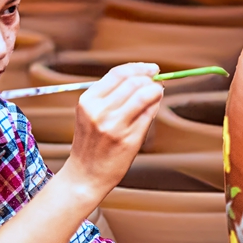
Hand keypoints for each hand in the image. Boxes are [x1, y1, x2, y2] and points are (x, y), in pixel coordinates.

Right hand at [59, 61, 160, 204]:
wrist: (86, 175)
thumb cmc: (91, 144)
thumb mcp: (91, 114)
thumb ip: (111, 96)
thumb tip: (142, 78)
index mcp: (88, 101)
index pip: (118, 74)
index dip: (138, 68)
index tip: (150, 69)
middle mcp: (100, 112)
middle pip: (133, 82)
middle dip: (149, 79)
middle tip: (156, 82)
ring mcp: (115, 126)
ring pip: (143, 96)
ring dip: (155, 91)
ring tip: (157, 93)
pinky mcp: (129, 139)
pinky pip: (148, 115)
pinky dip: (155, 107)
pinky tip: (154, 107)